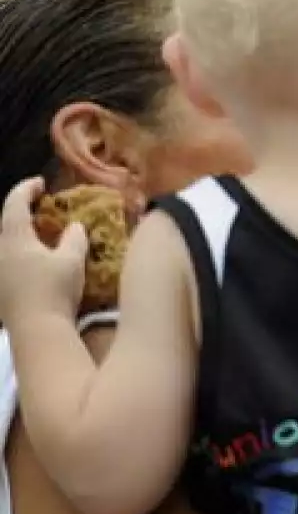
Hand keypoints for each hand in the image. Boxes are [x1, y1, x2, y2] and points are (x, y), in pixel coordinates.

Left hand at [0, 179, 86, 321]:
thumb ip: (74, 238)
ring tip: (45, 235)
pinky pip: (10, 260)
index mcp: (13, 237)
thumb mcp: (72, 259)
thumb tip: (75, 226)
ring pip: (8, 243)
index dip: (27, 189)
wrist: (36, 330)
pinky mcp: (2, 289)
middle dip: (25, 212)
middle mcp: (0, 251)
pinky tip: (40, 261)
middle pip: (8, 223)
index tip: (43, 183)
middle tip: (44, 208)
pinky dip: (23, 252)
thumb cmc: (53, 289)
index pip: (15, 203)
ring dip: (24, 234)